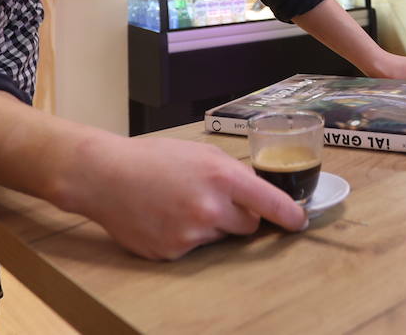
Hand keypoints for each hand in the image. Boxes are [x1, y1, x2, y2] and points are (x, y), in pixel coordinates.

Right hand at [61, 134, 306, 260]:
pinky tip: (165, 217)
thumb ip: (232, 173)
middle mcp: (209, 208)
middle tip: (215, 200)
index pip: (269, 202)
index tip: (299, 222)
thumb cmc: (153, 159)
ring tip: (180, 204)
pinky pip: (194, 247)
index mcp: (220, 177)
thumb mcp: (200, 153)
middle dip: (240, 216)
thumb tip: (258, 193)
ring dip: (211, 225)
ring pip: (219, 236)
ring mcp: (190, 234)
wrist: (106, 177)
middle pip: (248, 226)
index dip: (289, 215)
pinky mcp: (172, 253)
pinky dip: (186, 235)